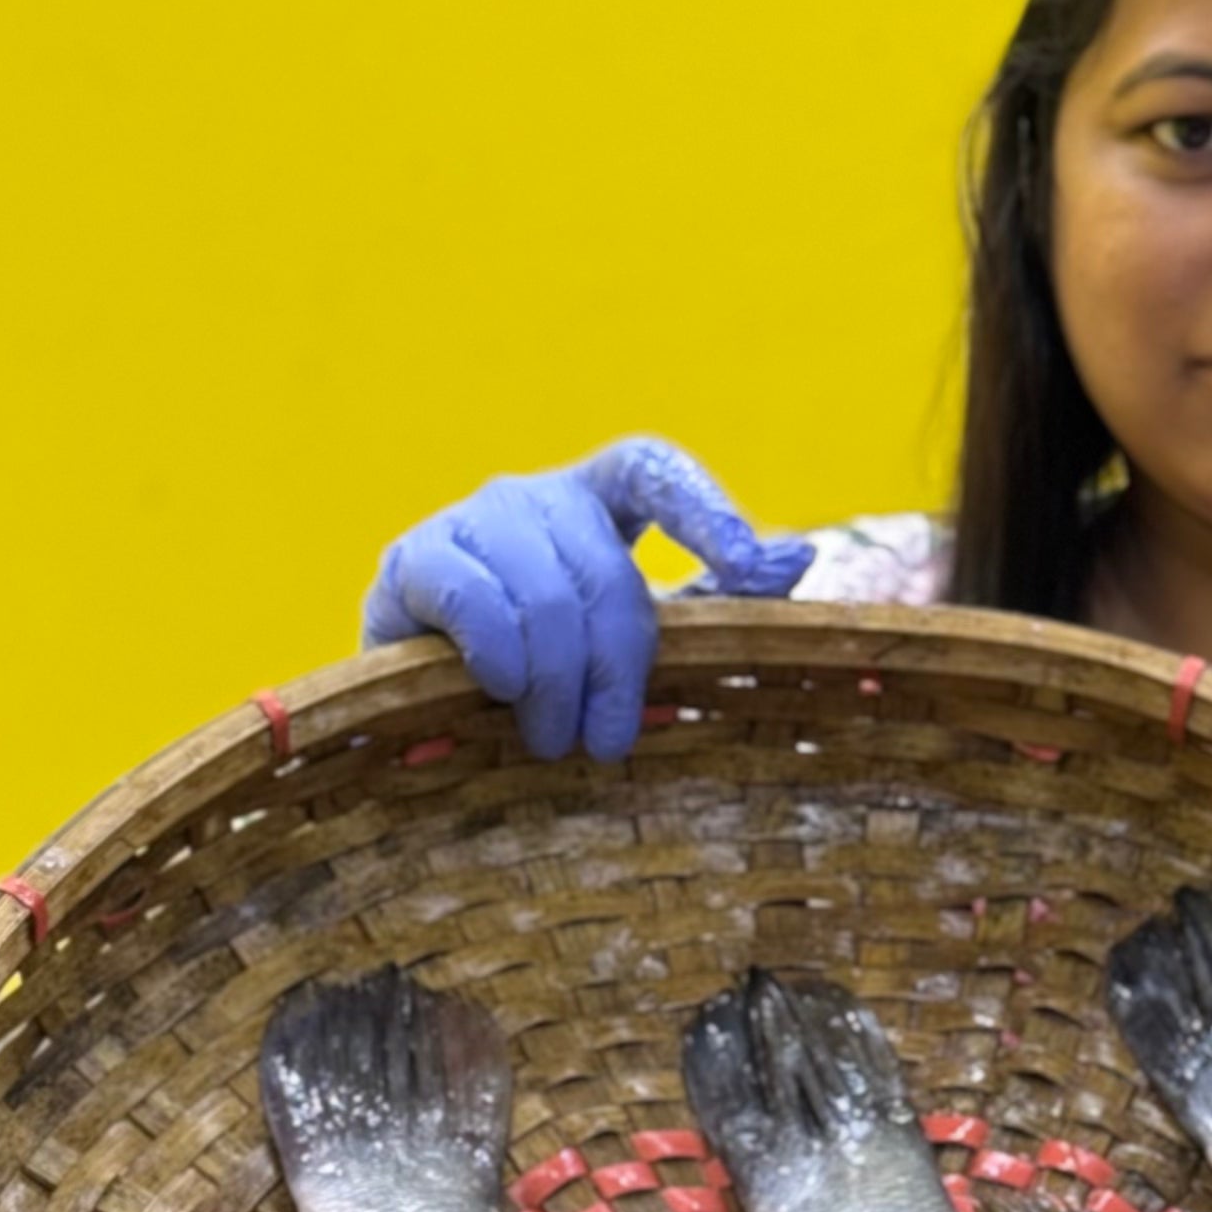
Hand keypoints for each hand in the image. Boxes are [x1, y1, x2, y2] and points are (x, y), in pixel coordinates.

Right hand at [362, 438, 814, 758]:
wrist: (426, 699)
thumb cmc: (549, 668)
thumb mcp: (639, 638)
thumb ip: (714, 603)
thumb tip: (797, 556)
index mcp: (600, 502)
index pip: (653, 470)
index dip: (702, 507)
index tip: (748, 565)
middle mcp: (537, 497)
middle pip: (605, 569)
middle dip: (617, 665)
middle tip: (610, 741)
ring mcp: (472, 521)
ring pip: (543, 592)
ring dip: (556, 680)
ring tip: (553, 739)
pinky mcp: (414, 560)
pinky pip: (469, 598)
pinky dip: (497, 652)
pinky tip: (503, 690)